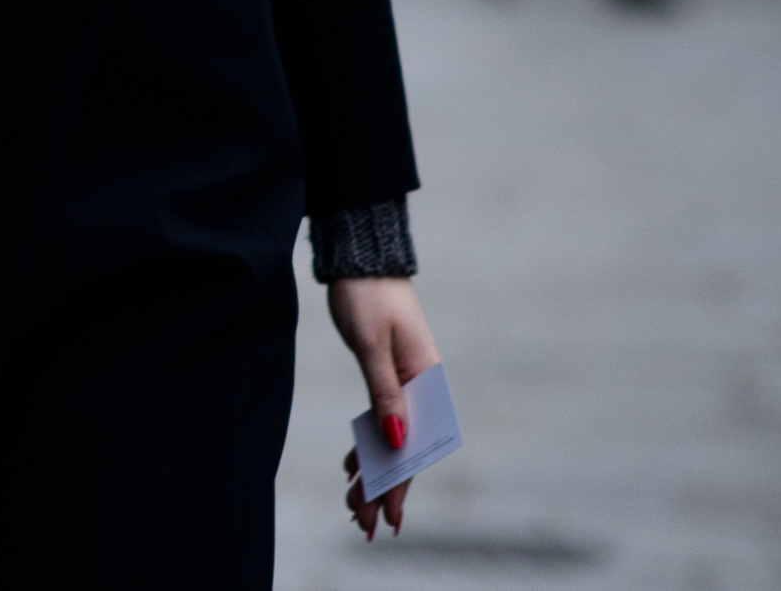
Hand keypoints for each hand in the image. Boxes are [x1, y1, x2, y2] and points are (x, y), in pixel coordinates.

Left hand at [328, 274, 441, 540]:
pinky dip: (369, 444)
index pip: (415, 444)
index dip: (399, 484)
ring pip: (393, 436)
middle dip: (384, 488)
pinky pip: (384, 418)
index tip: (387, 517)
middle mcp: (422, 385)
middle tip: (361, 523)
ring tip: (353, 505)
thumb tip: (395, 440)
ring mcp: (407, 381)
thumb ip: (383, 392)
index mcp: (426, 380)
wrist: (362, 257)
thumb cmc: (367, 295)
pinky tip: (354, 466)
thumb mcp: (371, 345)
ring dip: (374, 470)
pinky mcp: (390, 374)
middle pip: (405, 447)